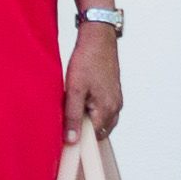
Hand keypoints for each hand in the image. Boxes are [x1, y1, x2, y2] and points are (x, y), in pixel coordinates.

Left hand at [63, 22, 124, 140]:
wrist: (98, 39)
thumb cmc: (86, 61)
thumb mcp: (74, 90)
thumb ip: (73, 116)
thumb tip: (72, 140)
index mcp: (107, 110)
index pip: (92, 138)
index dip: (77, 138)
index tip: (64, 134)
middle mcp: (115, 108)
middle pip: (98, 132)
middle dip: (83, 129)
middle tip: (67, 115)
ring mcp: (116, 101)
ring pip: (101, 122)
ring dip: (87, 119)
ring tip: (74, 104)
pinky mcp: (114, 94)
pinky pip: (104, 111)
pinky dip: (92, 111)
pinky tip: (81, 98)